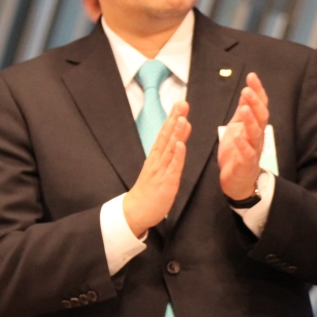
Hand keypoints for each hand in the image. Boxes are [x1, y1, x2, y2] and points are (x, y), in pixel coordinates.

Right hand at [123, 102, 190, 237]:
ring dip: (176, 133)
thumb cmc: (148, 191)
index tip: (179, 105)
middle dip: (174, 119)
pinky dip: (177, 156)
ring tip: (182, 118)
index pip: (164, 134)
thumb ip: (170, 154)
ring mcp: (161, 171)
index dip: (172, 118)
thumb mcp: (159, 170)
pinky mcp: (166, 183)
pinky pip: (172, 168)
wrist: (134, 212)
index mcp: (155, 157)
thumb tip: (179, 138)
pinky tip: (181, 145)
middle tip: (182, 104)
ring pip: (169, 149)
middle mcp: (157, 161)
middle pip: (166, 137)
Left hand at [218, 73, 269, 200]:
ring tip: (244, 107)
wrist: (238, 181)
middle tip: (248, 90)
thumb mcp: (238, 128)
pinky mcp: (246, 163)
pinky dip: (242, 145)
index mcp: (254, 126)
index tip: (252, 76)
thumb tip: (247, 91)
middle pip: (260, 116)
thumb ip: (243, 112)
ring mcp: (253, 149)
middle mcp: (257, 136)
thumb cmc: (237, 153)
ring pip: (255, 133)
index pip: (259, 105)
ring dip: (250, 120)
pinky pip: (246, 153)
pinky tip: (237, 136)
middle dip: (255, 102)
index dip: (257, 91)